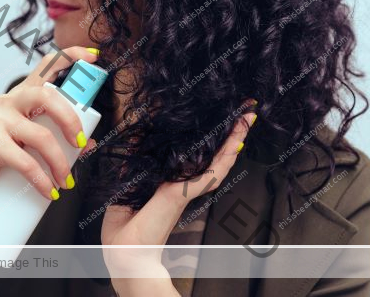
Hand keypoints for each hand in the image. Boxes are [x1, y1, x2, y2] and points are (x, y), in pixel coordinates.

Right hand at [0, 47, 97, 204]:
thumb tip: (88, 143)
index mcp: (21, 96)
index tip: (93, 58)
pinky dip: (42, 180)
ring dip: (61, 163)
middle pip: (49, 97)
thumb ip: (54, 137)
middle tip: (81, 143)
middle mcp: (9, 101)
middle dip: (72, 121)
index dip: (70, 56)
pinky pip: (26, 162)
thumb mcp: (26, 142)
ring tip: (66, 181)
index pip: (46, 66)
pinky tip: (50, 191)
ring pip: (42, 136)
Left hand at [101, 111, 255, 295]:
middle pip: (210, 156)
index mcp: (169, 186)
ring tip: (245, 117)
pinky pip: (211, 173)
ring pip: (217, 161)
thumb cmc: (124, 231)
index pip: (191, 158)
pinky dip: (226, 156)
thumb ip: (134, 165)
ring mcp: (186, 190)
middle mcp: (182, 186)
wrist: (124, 255)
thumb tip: (136, 140)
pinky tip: (237, 139)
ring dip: (232, 138)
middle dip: (226, 135)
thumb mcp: (125, 187)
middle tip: (240, 113)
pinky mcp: (184, 194)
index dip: (204, 140)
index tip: (211, 122)